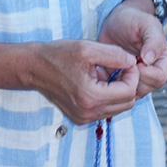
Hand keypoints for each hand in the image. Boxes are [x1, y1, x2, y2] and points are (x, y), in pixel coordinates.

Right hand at [23, 39, 139, 124]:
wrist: (33, 68)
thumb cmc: (57, 56)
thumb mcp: (88, 48)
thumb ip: (115, 55)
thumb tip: (133, 62)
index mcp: (91, 97)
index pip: (129, 92)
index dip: (133, 75)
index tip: (127, 63)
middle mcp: (88, 112)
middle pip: (127, 103)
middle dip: (128, 84)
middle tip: (119, 68)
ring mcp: (83, 118)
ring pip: (118, 108)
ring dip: (118, 91)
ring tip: (105, 74)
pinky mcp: (80, 118)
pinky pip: (106, 110)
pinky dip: (108, 97)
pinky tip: (97, 83)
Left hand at [100, 0, 166, 97]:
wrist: (116, 23)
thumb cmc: (132, 20)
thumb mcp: (144, 24)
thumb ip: (152, 40)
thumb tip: (149, 59)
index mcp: (166, 58)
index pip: (160, 76)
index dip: (144, 73)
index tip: (131, 61)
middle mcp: (158, 70)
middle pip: (149, 87)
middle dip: (132, 78)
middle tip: (120, 64)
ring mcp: (144, 78)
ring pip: (136, 92)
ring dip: (123, 82)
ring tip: (114, 66)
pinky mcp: (130, 82)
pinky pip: (124, 92)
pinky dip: (115, 85)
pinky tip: (110, 72)